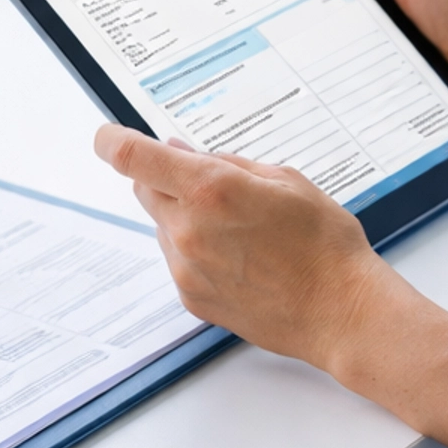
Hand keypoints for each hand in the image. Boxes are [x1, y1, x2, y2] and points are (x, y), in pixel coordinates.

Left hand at [94, 125, 392, 375]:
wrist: (340, 311)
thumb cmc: (324, 244)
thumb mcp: (286, 180)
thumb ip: (227, 163)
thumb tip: (182, 153)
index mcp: (211, 189)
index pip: (133, 157)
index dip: (112, 140)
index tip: (107, 136)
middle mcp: (189, 229)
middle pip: (145, 188)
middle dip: (166, 177)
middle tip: (212, 184)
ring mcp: (186, 268)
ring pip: (163, 225)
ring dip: (185, 216)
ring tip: (242, 230)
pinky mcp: (191, 297)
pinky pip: (179, 259)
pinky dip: (197, 250)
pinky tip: (242, 258)